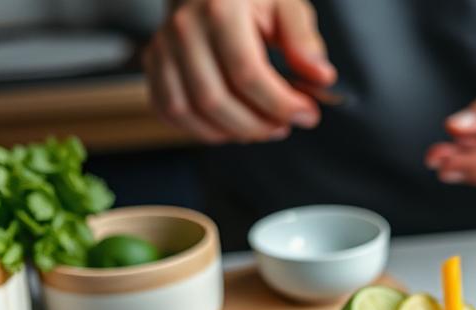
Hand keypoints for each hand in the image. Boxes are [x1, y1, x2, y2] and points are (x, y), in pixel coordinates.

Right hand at [143, 0, 336, 142]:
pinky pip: (170, 111)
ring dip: (231, 132)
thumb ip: (304, 41)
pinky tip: (231, 126)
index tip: (308, 115)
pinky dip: (201, 129)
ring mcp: (163, 47)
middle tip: (285, 126)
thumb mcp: (286, 5)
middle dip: (257, 125)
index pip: (247, 73)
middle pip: (215, 100)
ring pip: (189, 111)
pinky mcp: (153, 63)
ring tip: (262, 128)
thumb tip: (322, 78)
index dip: (280, 104)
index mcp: (220, 9)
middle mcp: (184, 28)